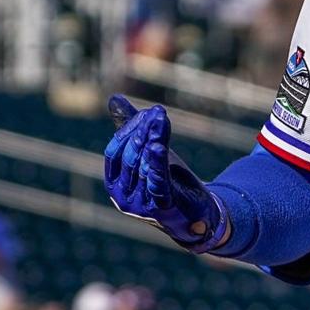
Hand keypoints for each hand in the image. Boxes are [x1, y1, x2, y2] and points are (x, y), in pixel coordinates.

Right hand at [103, 95, 228, 251]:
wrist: (195, 211)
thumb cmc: (168, 181)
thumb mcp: (148, 152)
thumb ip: (131, 128)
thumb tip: (114, 98)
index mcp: (113, 183)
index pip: (114, 151)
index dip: (129, 129)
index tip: (147, 113)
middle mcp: (121, 196)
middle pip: (129, 156)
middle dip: (143, 131)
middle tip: (158, 113)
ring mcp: (139, 204)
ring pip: (144, 165)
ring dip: (154, 139)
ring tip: (161, 120)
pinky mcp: (160, 208)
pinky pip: (156, 180)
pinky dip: (156, 162)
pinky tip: (158, 145)